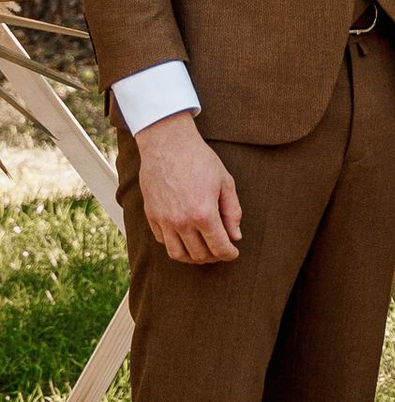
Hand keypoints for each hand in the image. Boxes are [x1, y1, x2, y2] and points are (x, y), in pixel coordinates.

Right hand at [137, 114, 242, 267]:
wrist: (167, 144)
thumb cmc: (200, 160)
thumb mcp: (225, 182)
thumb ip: (232, 212)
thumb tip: (235, 236)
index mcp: (203, 213)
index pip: (219, 247)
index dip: (229, 254)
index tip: (233, 252)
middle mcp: (181, 222)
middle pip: (199, 255)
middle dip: (214, 256)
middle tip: (221, 249)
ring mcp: (163, 220)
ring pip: (177, 254)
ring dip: (193, 257)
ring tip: (203, 250)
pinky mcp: (151, 216)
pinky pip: (163, 241)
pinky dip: (175, 244)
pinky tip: (185, 237)